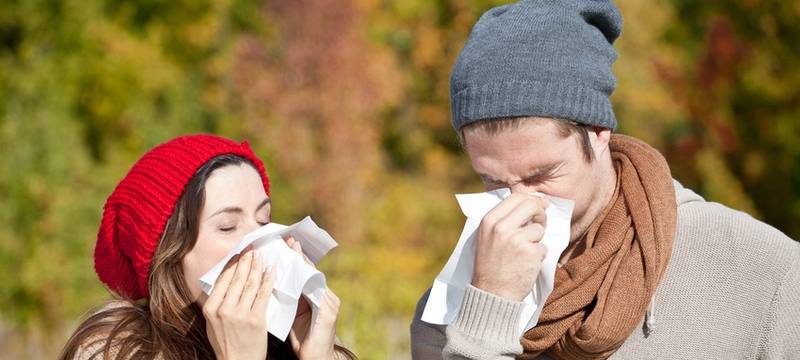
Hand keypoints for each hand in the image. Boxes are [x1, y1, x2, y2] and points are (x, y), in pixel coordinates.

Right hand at [203, 246, 273, 359]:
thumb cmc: (226, 344)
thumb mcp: (212, 324)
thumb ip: (217, 304)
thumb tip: (224, 280)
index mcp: (210, 309)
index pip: (222, 279)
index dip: (232, 263)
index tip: (239, 252)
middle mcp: (223, 310)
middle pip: (236, 278)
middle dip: (246, 260)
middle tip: (252, 248)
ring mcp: (240, 315)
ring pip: (250, 283)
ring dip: (257, 266)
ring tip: (262, 255)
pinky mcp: (256, 319)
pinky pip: (263, 294)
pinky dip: (268, 280)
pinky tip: (272, 270)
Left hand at [284, 236, 339, 359]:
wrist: (315, 358)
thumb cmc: (303, 338)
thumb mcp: (291, 313)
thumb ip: (285, 297)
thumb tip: (267, 281)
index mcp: (315, 296)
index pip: (304, 272)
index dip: (295, 258)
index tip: (284, 243)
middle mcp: (325, 296)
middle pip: (311, 270)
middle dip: (299, 254)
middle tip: (288, 239)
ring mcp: (329, 302)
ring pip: (314, 277)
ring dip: (303, 262)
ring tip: (293, 248)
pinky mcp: (329, 311)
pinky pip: (316, 291)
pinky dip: (306, 280)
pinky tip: (298, 270)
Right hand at [472, 192, 548, 300]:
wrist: (492, 294)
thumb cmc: (490, 266)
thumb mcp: (487, 237)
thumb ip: (503, 220)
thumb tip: (530, 203)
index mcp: (489, 220)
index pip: (515, 196)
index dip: (531, 199)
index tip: (539, 204)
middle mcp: (501, 227)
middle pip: (531, 205)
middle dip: (540, 212)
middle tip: (541, 222)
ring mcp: (516, 240)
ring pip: (539, 228)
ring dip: (537, 240)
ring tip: (524, 253)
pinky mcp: (530, 253)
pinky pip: (543, 247)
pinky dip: (538, 256)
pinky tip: (526, 264)